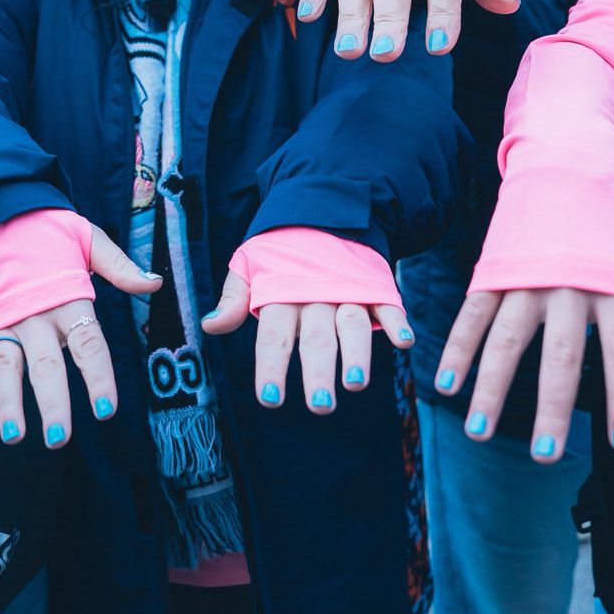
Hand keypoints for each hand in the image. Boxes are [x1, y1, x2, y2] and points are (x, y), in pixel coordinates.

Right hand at [0, 225, 159, 445]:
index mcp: (66, 298)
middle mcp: (34, 314)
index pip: (88, 343)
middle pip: (45, 364)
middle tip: (59, 437)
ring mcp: (1, 319)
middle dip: (52, 401)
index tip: (106, 409)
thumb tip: (155, 284)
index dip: (98, 376)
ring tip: (14, 436)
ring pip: (4, 365)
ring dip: (7, 402)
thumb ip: (120, 267)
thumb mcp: (88, 239)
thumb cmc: (48, 232)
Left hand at [202, 270, 412, 410]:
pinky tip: (404, 341)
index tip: (270, 399)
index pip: (273, 337)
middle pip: (316, 338)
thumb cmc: (280, 249)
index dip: (272, 367)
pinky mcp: (374, 283)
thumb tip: (210, 326)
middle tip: (319, 406)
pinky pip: (387, 303)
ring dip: (357, 353)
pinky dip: (396, 320)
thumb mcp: (249, 265)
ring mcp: (348, 288)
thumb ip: (234, 299)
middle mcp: (315, 294)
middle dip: (318, 372)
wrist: (322, 207)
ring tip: (356, 383)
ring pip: (352, 324)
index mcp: (281, 293)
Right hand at [436, 259, 613, 458]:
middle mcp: (568, 284)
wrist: (568, 158)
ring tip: (481, 432)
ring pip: (507, 340)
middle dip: (553, 406)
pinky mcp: (493, 269)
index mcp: (613, 283)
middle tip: (546, 453)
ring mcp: (525, 277)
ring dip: (492, 388)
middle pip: (561, 354)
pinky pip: (472, 315)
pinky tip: (446, 383)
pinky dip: (457, 348)